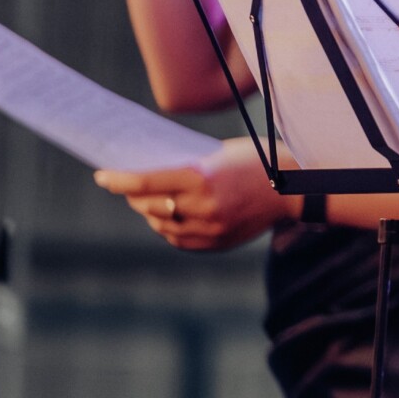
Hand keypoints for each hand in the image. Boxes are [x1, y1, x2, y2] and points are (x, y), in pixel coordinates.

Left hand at [96, 141, 290, 250]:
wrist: (296, 188)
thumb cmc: (259, 161)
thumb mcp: (221, 154)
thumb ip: (187, 166)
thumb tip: (152, 174)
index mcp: (201, 177)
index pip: (144, 181)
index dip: (118, 180)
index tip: (102, 176)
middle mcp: (202, 206)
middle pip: (148, 205)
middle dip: (133, 196)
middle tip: (127, 187)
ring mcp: (209, 228)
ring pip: (160, 224)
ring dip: (150, 213)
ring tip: (150, 202)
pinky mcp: (216, 243)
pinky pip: (178, 239)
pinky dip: (168, 228)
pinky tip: (170, 218)